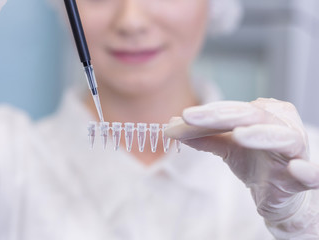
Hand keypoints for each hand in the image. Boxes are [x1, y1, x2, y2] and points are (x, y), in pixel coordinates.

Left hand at [166, 98, 318, 237]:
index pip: (231, 110)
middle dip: (220, 116)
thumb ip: (202, 136)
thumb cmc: (254, 162)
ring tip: (239, 135)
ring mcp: (295, 150)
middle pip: (252, 116)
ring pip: (283, 137)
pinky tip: (296, 169)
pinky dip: (306, 171)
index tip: (178, 119)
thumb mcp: (225, 147)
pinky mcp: (304, 176)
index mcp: (262, 114)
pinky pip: (311, 173)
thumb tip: (170, 126)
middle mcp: (280, 124)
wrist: (277, 192)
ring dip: (262, 135)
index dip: (205, 114)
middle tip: (191, 118)